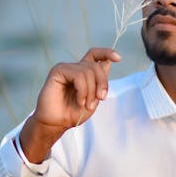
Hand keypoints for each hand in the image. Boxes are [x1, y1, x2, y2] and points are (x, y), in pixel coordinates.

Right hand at [20, 47, 120, 162]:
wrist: (57, 123)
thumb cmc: (73, 112)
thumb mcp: (93, 98)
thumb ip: (100, 82)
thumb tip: (107, 63)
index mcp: (84, 72)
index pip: (96, 55)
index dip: (107, 53)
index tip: (118, 58)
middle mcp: (75, 68)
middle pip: (96, 65)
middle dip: (102, 83)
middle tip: (100, 99)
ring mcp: (66, 68)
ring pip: (88, 71)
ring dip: (91, 91)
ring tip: (86, 104)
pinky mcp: (58, 71)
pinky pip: (78, 75)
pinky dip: (83, 90)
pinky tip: (79, 101)